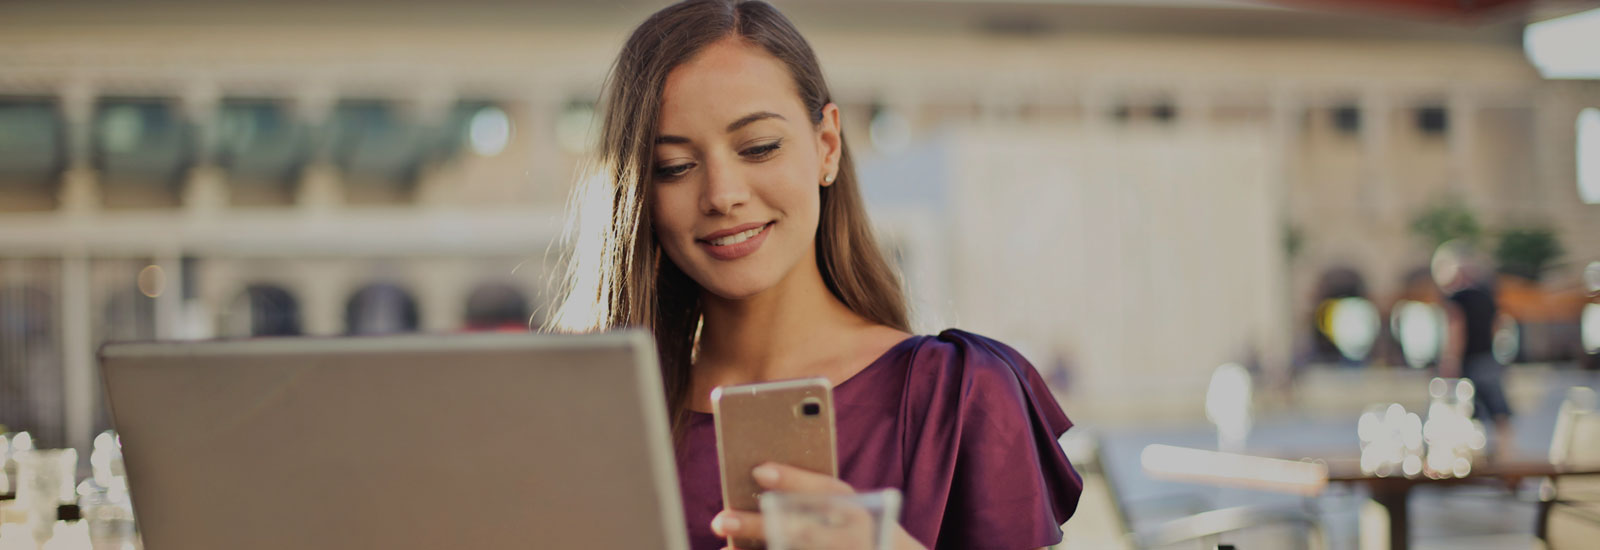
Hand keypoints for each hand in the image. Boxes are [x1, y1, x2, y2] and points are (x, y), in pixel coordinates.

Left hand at [711, 462, 925, 549]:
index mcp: (861, 513)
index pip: (828, 492)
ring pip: (797, 549)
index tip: (759, 470)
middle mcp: (853, 540)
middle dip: (760, 526)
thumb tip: (760, 476)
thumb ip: (813, 495)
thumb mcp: (849, 509)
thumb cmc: (858, 530)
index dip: (794, 479)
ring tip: (724, 544)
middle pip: (802, 532)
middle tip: (721, 519)